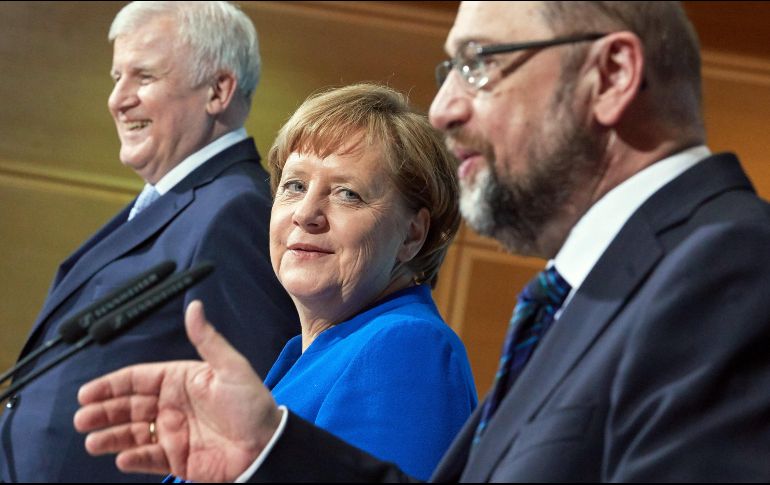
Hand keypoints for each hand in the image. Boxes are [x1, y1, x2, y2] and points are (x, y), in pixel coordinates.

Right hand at [73, 300, 281, 481]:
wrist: (267, 446)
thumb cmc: (253, 405)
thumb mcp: (231, 368)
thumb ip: (207, 340)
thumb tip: (194, 306)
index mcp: (181, 380)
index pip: (138, 379)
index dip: (111, 385)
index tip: (87, 392)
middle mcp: (173, 405)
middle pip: (128, 406)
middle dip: (103, 411)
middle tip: (82, 418)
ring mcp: (173, 432)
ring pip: (133, 433)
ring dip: (111, 436)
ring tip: (92, 441)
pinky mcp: (178, 459)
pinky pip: (148, 459)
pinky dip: (133, 458)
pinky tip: (123, 457)